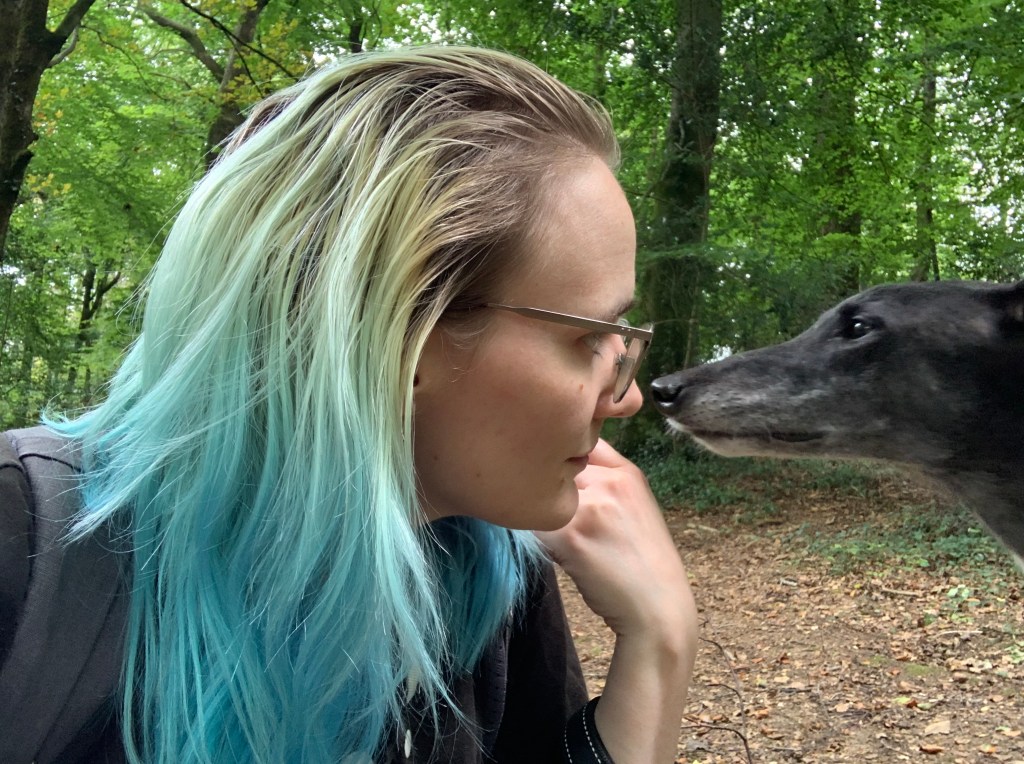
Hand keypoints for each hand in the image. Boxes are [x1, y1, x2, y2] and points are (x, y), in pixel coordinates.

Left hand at [536, 438, 693, 640]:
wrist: (657, 608)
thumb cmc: (643, 563)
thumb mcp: (635, 507)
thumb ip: (605, 482)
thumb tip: (560, 468)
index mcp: (628, 472)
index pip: (582, 439)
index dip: (562, 453)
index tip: (555, 473)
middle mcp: (611, 482)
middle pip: (555, 463)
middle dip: (543, 482)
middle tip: (543, 505)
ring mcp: (591, 506)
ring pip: (539, 491)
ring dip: (534, 508)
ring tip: (550, 531)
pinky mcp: (570, 535)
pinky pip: (531, 521)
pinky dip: (533, 534)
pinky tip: (552, 551)